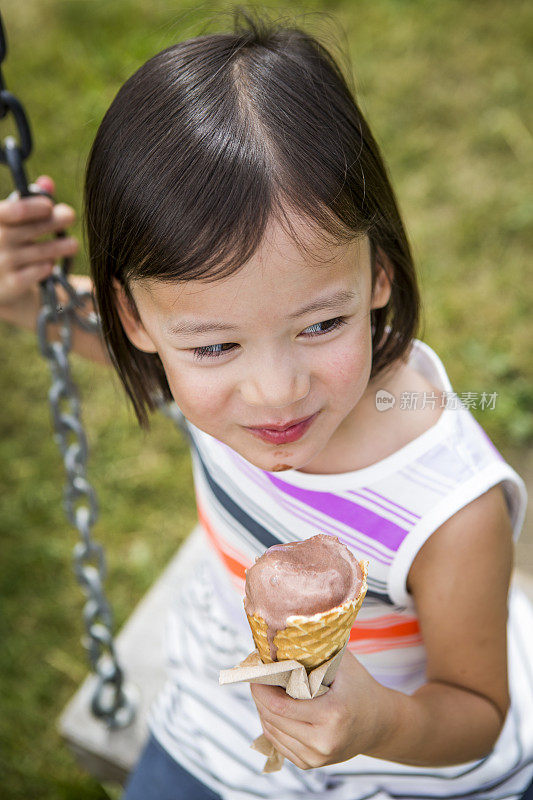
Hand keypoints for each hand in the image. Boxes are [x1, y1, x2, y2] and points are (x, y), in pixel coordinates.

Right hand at [0, 175, 78, 306]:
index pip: (10, 211)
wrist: (1, 282)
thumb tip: (47, 181)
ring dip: (59, 246)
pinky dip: (46, 267)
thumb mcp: (16, 220)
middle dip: (53, 221)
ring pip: (39, 252)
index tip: (50, 205)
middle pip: (28, 230)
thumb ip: (30, 200)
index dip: (32, 207)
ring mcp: (0, 264)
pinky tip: (50, 264)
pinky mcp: (10, 285)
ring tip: (72, 244)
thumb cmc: (11, 243)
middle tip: (70, 215)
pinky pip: (36, 273)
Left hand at [250, 649, 391, 769]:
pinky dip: (272, 724)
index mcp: (332, 715)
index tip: (255, 670)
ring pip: (271, 732)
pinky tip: (275, 707)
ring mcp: (317, 758)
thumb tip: (284, 635)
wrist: (381, 723)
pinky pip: (279, 743)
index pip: (280, 706)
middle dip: (260, 695)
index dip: (261, 687)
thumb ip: (315, 650)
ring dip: (263, 709)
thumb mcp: (342, 663)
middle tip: (258, 675)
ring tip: (266, 689)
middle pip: (272, 718)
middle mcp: (323, 741)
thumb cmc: (360, 687)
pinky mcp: (311, 764)